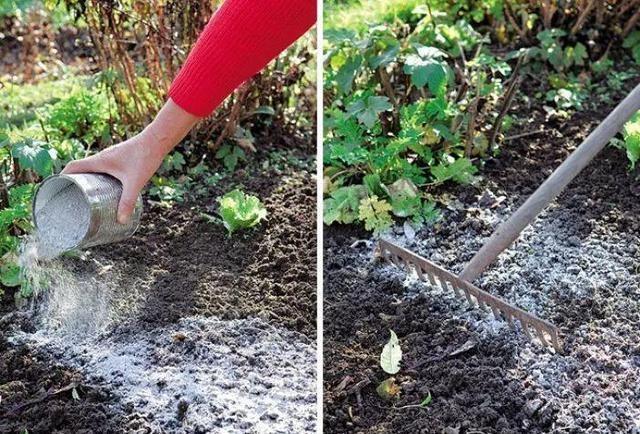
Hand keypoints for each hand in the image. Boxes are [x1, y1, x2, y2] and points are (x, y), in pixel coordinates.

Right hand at [61, 98, 199, 223]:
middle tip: (70, 196)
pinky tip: (107, 188)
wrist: (158, 140)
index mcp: (99, 161)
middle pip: (80, 168)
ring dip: (87, 179)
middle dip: (73, 181)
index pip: (73, 166)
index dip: (62, 176)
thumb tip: (121, 221)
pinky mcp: (121, 158)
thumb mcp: (134, 182)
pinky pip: (104, 168)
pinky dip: (99, 177)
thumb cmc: (145, 157)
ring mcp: (112, 157)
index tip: (56, 188)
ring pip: (93, 168)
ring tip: (86, 195)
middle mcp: (103, 157)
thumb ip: (127, 201)